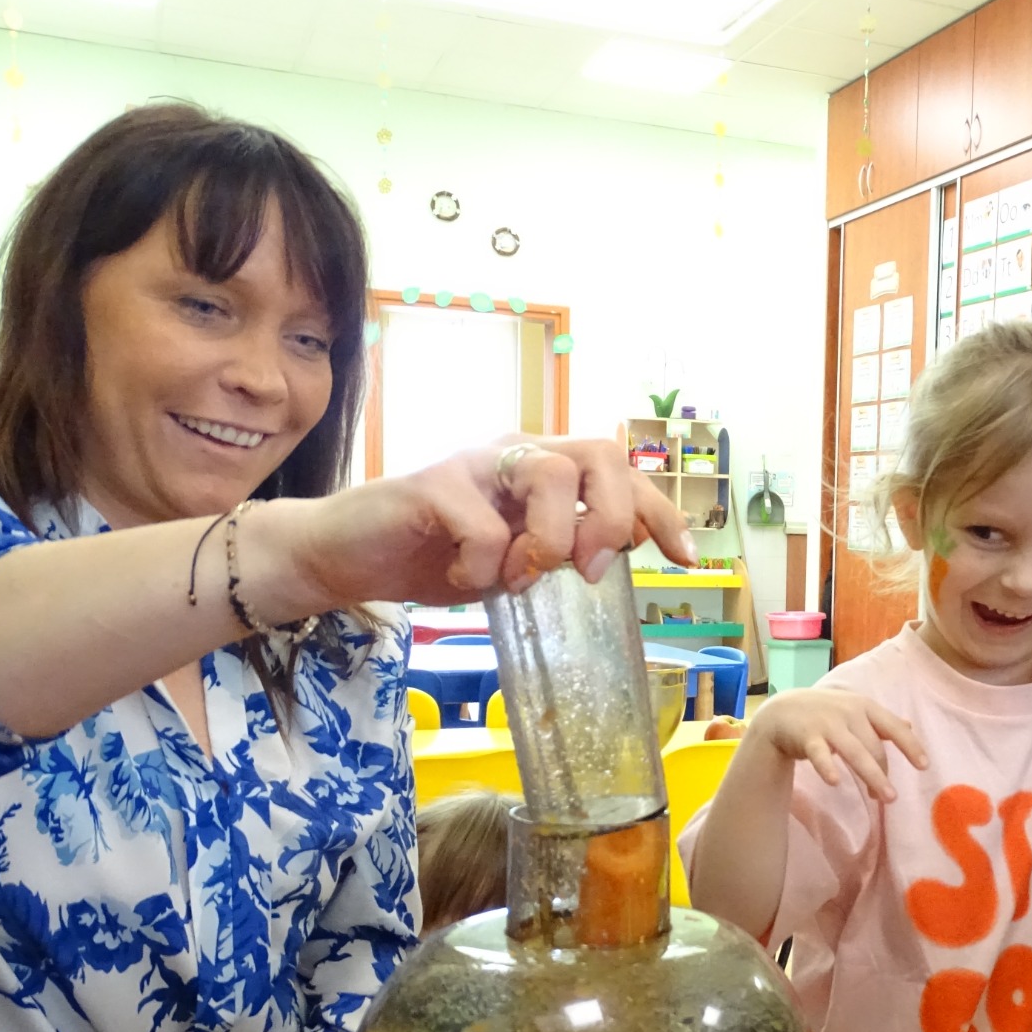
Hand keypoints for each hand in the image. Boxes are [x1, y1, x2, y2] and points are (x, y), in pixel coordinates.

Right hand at [268, 431, 695, 612]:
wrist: (345, 557)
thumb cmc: (434, 556)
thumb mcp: (515, 561)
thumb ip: (562, 550)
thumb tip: (619, 551)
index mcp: (543, 468)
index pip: (621, 472)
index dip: (661, 513)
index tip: (686, 560)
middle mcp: (516, 452)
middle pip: (600, 454)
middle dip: (612, 518)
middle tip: (591, 570)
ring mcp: (474, 462)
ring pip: (549, 474)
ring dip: (552, 539)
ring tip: (522, 577)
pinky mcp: (430, 484)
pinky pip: (484, 523)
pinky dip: (485, 564)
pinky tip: (463, 579)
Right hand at [750, 689, 928, 801]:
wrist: (783, 710)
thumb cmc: (826, 713)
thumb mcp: (855, 710)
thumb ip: (881, 721)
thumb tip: (910, 725)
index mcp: (865, 707)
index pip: (894, 727)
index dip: (910, 746)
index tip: (924, 766)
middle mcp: (850, 713)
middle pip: (874, 747)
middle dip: (884, 773)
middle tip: (890, 798)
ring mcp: (828, 724)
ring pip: (854, 752)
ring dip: (871, 775)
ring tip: (884, 798)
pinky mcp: (807, 737)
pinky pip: (819, 754)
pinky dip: (827, 767)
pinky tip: (836, 782)